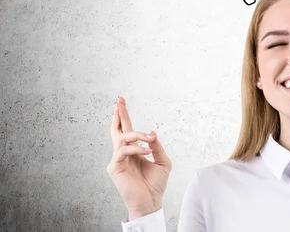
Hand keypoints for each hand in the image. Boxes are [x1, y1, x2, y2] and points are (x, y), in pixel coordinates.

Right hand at [106, 96, 172, 218]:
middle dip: (119, 114)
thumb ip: (157, 146)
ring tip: (149, 139)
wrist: (151, 201)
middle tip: (120, 100)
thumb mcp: (163, 161)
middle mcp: (123, 153)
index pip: (126, 129)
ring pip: (122, 138)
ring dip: (137, 134)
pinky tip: (147, 151)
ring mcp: (117, 160)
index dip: (123, 116)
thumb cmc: (155, 184)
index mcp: (134, 150)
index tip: (121, 101)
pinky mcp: (114, 168)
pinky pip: (123, 151)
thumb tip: (152, 132)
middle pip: (117, 129)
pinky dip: (136, 149)